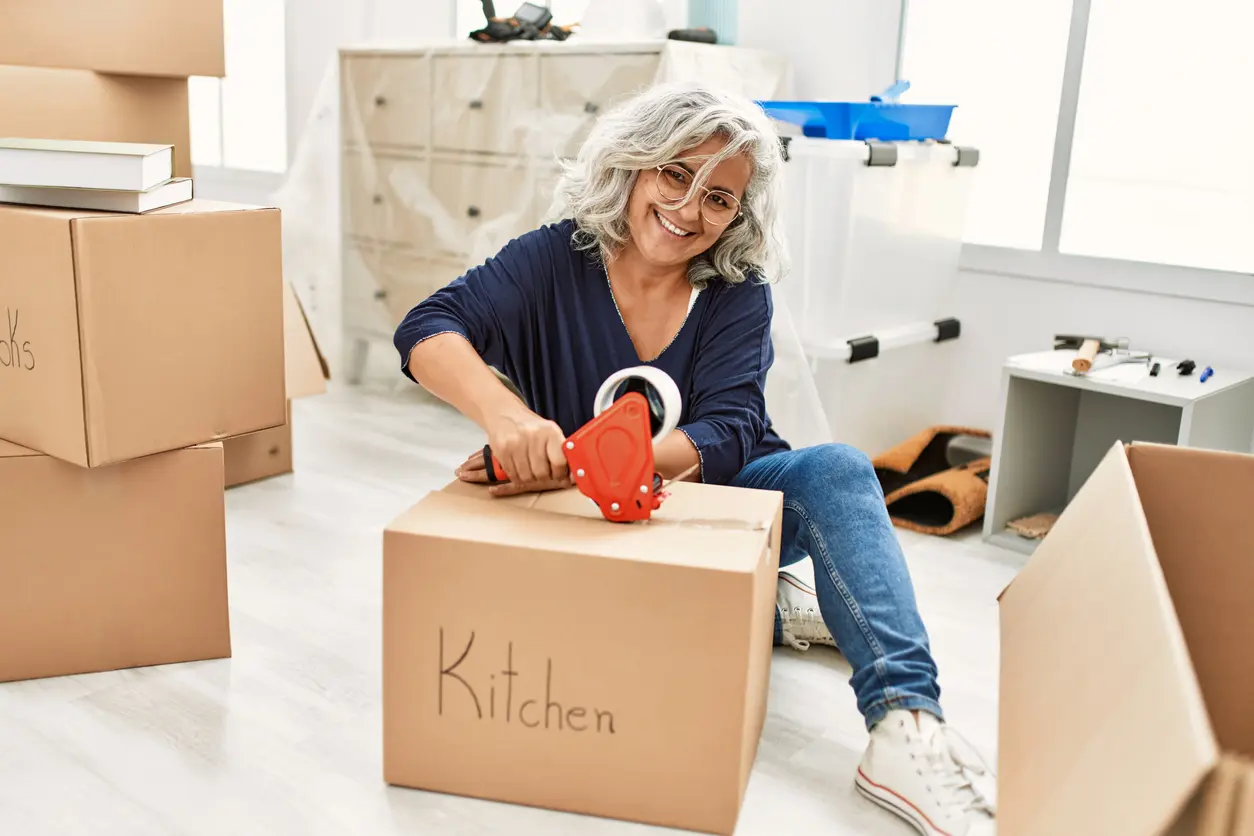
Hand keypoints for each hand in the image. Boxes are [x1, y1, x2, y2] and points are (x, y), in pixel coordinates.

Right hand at [456, 406, 570, 495]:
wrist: (504, 413)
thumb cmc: (531, 428)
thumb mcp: (549, 434)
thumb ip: (560, 455)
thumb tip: (568, 481)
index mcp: (550, 431)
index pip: (559, 462)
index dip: (560, 474)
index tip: (559, 475)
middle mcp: (533, 435)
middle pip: (542, 473)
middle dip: (544, 478)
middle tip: (543, 473)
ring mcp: (516, 443)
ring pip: (527, 477)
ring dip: (530, 479)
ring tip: (530, 470)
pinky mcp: (502, 450)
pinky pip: (513, 475)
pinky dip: (517, 477)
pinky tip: (519, 468)